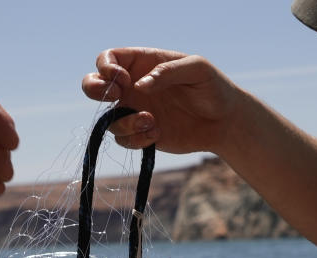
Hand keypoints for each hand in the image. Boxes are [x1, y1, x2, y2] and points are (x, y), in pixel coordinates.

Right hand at [81, 48, 237, 154]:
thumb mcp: (197, 69)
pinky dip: (135, 139)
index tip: (123, 80)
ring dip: (125, 123)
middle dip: (94, 89)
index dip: (107, 68)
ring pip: (108, 120)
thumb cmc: (213, 88)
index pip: (109, 59)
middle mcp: (133, 87)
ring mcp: (134, 111)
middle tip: (116, 98)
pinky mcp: (141, 134)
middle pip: (93, 85)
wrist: (223, 122)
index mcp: (143, 64)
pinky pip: (123, 140)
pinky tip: (157, 133)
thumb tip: (140, 85)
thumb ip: (167, 71)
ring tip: (150, 122)